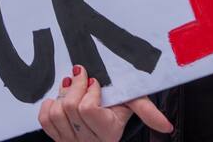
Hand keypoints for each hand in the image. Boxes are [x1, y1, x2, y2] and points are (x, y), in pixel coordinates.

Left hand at [38, 65, 171, 140]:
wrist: (104, 118)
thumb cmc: (118, 107)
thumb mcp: (133, 102)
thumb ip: (148, 111)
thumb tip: (167, 126)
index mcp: (108, 131)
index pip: (88, 108)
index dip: (89, 90)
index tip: (95, 82)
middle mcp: (89, 141)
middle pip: (69, 107)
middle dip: (74, 86)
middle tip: (81, 77)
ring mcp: (71, 141)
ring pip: (56, 113)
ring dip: (62, 95)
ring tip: (72, 88)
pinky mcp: (58, 137)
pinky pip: (45, 120)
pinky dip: (50, 105)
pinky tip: (60, 100)